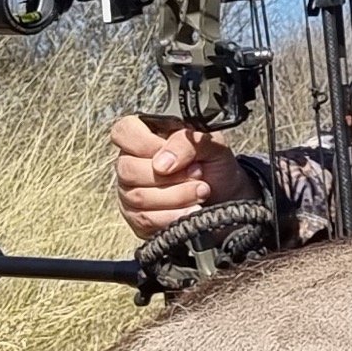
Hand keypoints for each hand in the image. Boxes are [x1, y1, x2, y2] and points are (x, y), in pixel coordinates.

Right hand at [112, 113, 249, 237]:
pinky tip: (191, 210)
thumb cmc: (215, 166)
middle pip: (128, 169)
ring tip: (202, 191)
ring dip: (177, 195)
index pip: (123, 131)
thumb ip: (186, 142)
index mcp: (146, 137)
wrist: (228, 196)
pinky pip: (146, 219)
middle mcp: (131, 164)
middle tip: (199, 173)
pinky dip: (174, 215)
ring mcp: (130, 193)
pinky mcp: (137, 219)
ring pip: (138, 196)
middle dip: (172, 175)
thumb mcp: (211, 144)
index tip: (172, 153)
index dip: (144, 143)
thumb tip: (161, 163)